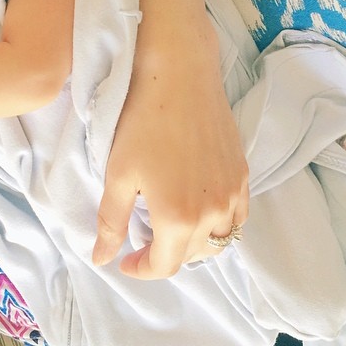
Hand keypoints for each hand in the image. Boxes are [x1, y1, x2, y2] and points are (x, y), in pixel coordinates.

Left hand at [93, 35, 249, 279]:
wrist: (180, 77)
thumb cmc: (144, 123)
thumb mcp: (119, 175)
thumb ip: (112, 223)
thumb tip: (102, 259)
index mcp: (179, 218)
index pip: (164, 266)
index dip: (141, 269)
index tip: (125, 259)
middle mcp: (213, 213)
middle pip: (192, 255)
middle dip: (165, 254)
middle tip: (143, 237)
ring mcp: (234, 193)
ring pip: (220, 240)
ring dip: (195, 243)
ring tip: (173, 226)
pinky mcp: (243, 173)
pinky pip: (238, 216)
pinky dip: (221, 224)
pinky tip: (202, 208)